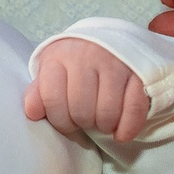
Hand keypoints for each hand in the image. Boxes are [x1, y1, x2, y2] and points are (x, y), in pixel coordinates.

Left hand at [23, 38, 151, 143]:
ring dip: (104, 126)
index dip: (58, 119)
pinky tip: (121, 133)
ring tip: (102, 121)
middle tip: (85, 119)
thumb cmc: (76, 62)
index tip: (65, 121)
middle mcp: (89, 55)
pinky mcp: (140, 72)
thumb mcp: (52, 70)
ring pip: (107, 113)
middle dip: (82, 123)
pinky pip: (134, 110)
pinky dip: (127, 128)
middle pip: (81, 110)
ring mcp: (117, 63)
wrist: (112, 40)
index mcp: (61, 55)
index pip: (52, 98)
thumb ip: (40, 91)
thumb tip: (32, 112)